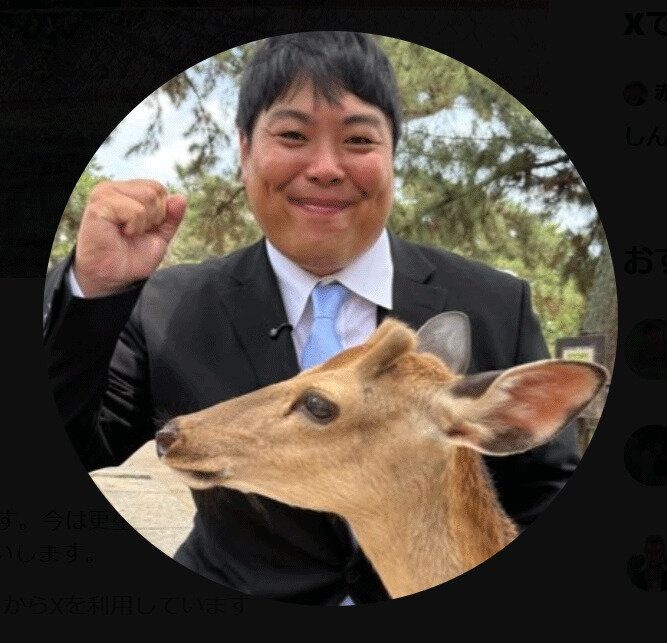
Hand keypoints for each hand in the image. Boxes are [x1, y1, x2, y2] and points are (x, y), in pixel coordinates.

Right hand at [73, 179, 186, 296]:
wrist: (114, 277)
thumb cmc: (132, 257)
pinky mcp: (99, 205)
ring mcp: (104, 194)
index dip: (160, 212)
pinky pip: (136, 210)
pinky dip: (134, 227)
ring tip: (127, 233)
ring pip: (148, 197)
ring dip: (144, 223)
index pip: (158, 188)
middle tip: (134, 233)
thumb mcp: (160, 236)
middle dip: (154, 217)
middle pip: (155, 190)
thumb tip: (181, 198)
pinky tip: (120, 234)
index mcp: (125, 191)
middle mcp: (113, 188)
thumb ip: (171, 217)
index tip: (143, 230)